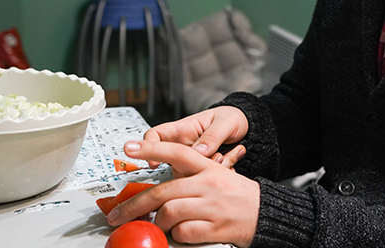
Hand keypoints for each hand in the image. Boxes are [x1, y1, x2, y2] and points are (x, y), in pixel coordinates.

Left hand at [108, 140, 259, 247]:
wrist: (265, 213)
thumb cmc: (236, 196)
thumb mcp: (216, 175)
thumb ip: (188, 179)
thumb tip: (156, 192)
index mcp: (207, 167)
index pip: (177, 152)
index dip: (151, 149)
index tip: (129, 148)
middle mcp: (208, 183)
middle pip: (163, 192)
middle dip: (134, 206)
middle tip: (118, 215)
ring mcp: (212, 206)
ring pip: (169, 213)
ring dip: (159, 223)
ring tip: (160, 226)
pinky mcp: (215, 228)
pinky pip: (183, 233)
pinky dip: (176, 236)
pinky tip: (181, 234)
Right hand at [143, 106, 248, 166]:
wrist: (246, 129)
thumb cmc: (231, 118)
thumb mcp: (225, 122)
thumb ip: (212, 136)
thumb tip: (199, 151)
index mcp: (183, 129)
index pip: (156, 136)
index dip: (148, 148)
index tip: (154, 162)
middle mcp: (183, 147)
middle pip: (169, 163)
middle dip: (187, 168)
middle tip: (211, 159)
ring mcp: (191, 161)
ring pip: (189, 175)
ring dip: (209, 170)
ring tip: (226, 155)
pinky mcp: (202, 172)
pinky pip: (204, 179)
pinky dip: (222, 171)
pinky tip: (234, 157)